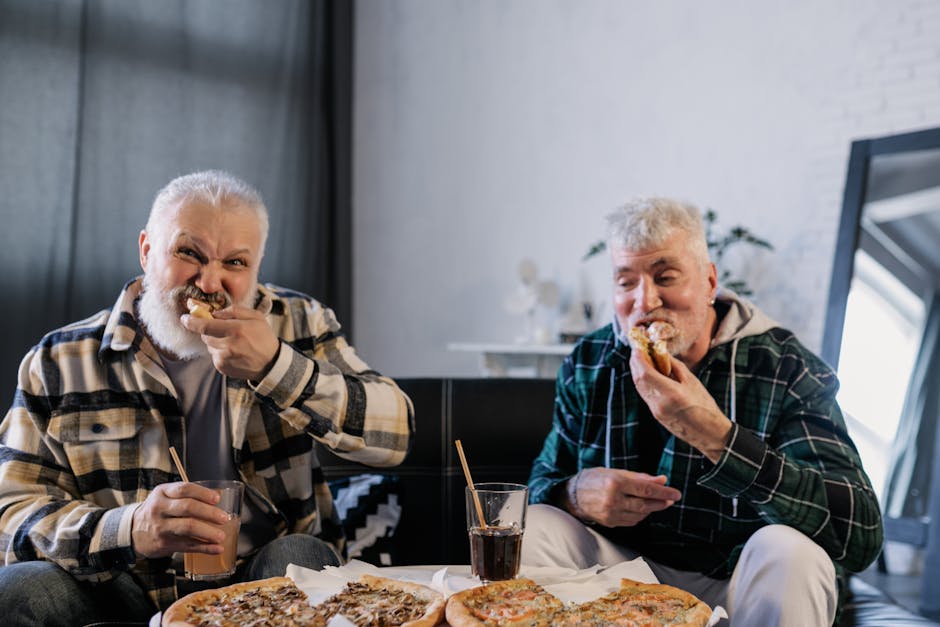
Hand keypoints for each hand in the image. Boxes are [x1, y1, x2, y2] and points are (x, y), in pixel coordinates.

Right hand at [131, 482, 229, 559]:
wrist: (132, 531)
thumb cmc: (157, 510)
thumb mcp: (165, 496)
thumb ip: (186, 496)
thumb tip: (217, 500)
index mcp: (162, 492)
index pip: (184, 489)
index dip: (203, 493)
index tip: (217, 499)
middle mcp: (160, 508)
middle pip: (188, 508)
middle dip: (209, 513)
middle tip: (224, 518)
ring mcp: (161, 527)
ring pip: (187, 528)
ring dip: (208, 533)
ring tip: (221, 536)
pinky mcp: (163, 544)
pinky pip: (187, 546)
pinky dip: (204, 548)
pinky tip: (216, 548)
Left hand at [181, 305, 279, 379]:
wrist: (271, 363)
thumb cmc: (264, 338)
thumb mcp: (256, 317)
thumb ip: (235, 311)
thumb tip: (216, 313)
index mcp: (236, 330)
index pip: (205, 325)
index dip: (191, 321)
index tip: (184, 317)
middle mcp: (228, 345)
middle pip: (204, 335)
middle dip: (209, 330)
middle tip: (222, 329)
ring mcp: (224, 358)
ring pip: (208, 345)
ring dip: (215, 341)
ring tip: (232, 342)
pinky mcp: (222, 367)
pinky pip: (213, 355)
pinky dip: (219, 351)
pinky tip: (233, 352)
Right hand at [565, 467, 681, 526]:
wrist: (574, 495)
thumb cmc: (596, 479)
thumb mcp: (616, 472)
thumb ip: (639, 477)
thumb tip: (662, 480)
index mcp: (615, 483)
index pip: (646, 490)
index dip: (664, 492)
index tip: (676, 493)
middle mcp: (613, 500)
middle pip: (645, 504)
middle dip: (662, 502)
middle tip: (671, 499)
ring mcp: (611, 513)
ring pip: (640, 514)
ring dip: (652, 509)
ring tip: (658, 502)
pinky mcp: (610, 523)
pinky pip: (632, 521)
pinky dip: (640, 515)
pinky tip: (643, 509)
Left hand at [629, 348, 731, 462]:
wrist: (708, 433)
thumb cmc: (705, 405)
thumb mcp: (692, 381)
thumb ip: (674, 366)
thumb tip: (661, 353)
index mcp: (672, 393)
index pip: (645, 373)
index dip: (638, 359)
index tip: (637, 347)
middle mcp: (660, 403)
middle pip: (638, 380)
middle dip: (635, 363)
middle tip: (637, 350)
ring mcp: (656, 411)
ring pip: (639, 388)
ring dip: (637, 372)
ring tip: (641, 359)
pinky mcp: (655, 415)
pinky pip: (644, 395)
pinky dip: (643, 382)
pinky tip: (647, 374)